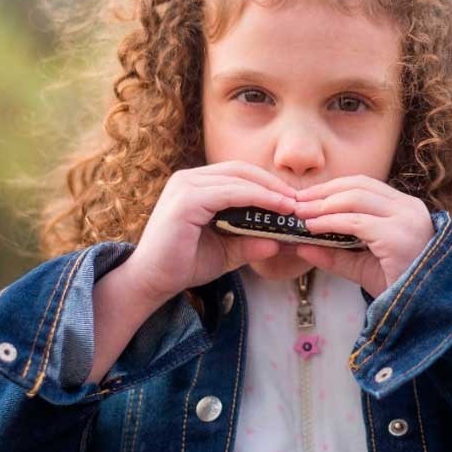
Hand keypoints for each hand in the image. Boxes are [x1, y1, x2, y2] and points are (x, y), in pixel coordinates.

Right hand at [125, 161, 298, 303]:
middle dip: (273, 184)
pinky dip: (259, 198)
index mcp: (194, 185)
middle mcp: (188, 178)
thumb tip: (282, 241)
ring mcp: (185, 186)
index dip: (268, 184)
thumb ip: (251, 242)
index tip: (294, 200)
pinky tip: (279, 209)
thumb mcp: (226, 251)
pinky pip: (232, 193)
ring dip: (271, 191)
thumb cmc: (184, 265)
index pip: (238, 174)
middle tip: (300, 201)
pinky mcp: (186, 199)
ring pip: (239, 178)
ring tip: (294, 206)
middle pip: (241, 170)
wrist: (151, 282)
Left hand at [291, 175, 434, 298]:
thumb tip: (299, 245)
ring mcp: (405, 219)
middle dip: (323, 192)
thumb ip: (335, 254)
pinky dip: (330, 222)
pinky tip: (312, 228)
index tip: (306, 197)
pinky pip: (356, 222)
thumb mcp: (363, 266)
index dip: (332, 188)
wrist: (426, 311)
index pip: (364, 185)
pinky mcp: (397, 236)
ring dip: (322, 205)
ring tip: (300, 214)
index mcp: (405, 208)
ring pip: (355, 198)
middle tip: (296, 203)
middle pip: (358, 185)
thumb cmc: (399, 287)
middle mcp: (408, 208)